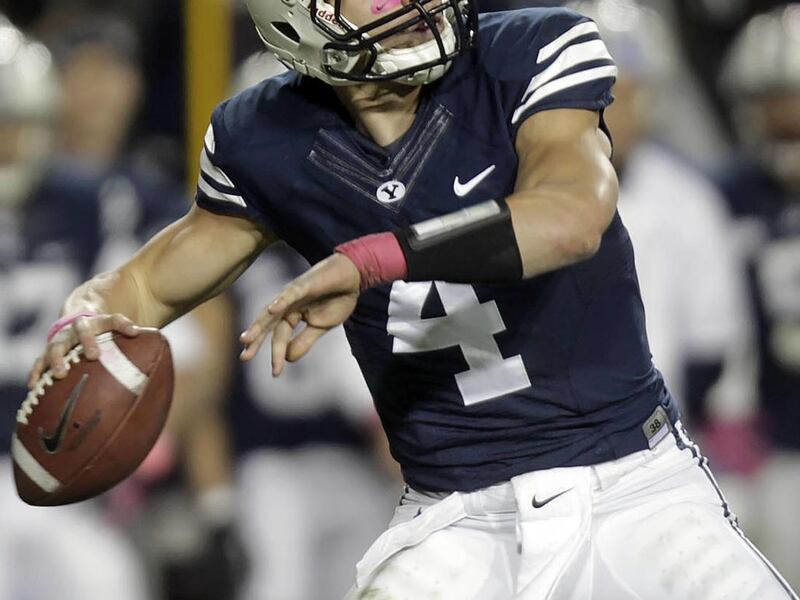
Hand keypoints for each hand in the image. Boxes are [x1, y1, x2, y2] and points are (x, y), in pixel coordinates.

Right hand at [28, 313, 139, 387]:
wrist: (80, 314)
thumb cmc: (108, 332)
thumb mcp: (124, 333)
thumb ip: (141, 343)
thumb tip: (163, 363)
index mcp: (101, 321)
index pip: (114, 318)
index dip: (124, 323)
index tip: (135, 330)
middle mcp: (79, 327)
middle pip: (83, 330)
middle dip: (87, 341)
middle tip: (93, 355)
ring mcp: (63, 338)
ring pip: (57, 345)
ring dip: (58, 358)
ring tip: (59, 373)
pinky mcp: (50, 350)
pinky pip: (40, 360)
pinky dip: (37, 370)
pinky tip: (33, 385)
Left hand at [239, 253, 360, 374]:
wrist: (352, 278)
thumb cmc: (337, 300)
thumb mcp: (320, 327)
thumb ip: (304, 342)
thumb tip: (288, 359)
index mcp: (292, 316)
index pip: (279, 337)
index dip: (277, 355)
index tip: (276, 373)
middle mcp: (287, 305)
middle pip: (268, 325)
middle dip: (256, 340)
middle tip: (244, 357)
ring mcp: (293, 294)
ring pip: (272, 311)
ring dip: (259, 324)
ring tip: (247, 339)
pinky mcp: (303, 284)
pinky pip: (290, 294)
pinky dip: (280, 301)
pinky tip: (272, 310)